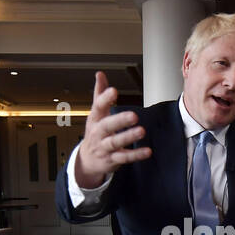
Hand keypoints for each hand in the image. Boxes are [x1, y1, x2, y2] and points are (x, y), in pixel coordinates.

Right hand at [74, 71, 151, 188]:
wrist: (87, 160)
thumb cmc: (95, 132)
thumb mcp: (96, 113)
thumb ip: (100, 94)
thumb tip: (100, 74)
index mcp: (95, 119)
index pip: (98, 107)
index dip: (105, 98)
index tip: (113, 91)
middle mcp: (98, 132)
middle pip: (107, 126)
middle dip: (119, 120)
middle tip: (134, 115)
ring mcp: (104, 147)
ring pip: (115, 142)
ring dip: (128, 137)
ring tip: (141, 131)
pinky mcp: (112, 159)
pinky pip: (124, 158)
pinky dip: (135, 155)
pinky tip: (147, 151)